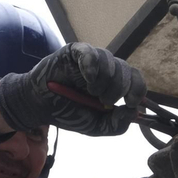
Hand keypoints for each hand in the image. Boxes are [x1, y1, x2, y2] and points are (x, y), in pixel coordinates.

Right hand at [0, 43, 146, 135]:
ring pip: (110, 61)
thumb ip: (116, 125)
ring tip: (90, 91)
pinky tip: (88, 80)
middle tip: (103, 100)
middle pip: (126, 70)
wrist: (40, 105)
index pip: (136, 80)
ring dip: (104, 81)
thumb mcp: (95, 126)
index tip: (129, 103)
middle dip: (118, 89)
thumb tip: (134, 112)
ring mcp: (92, 58)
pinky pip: (90, 53)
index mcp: (114, 83)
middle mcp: (106, 68)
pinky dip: (92, 66)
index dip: (137, 90)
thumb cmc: (68, 112)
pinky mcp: (75, 51)